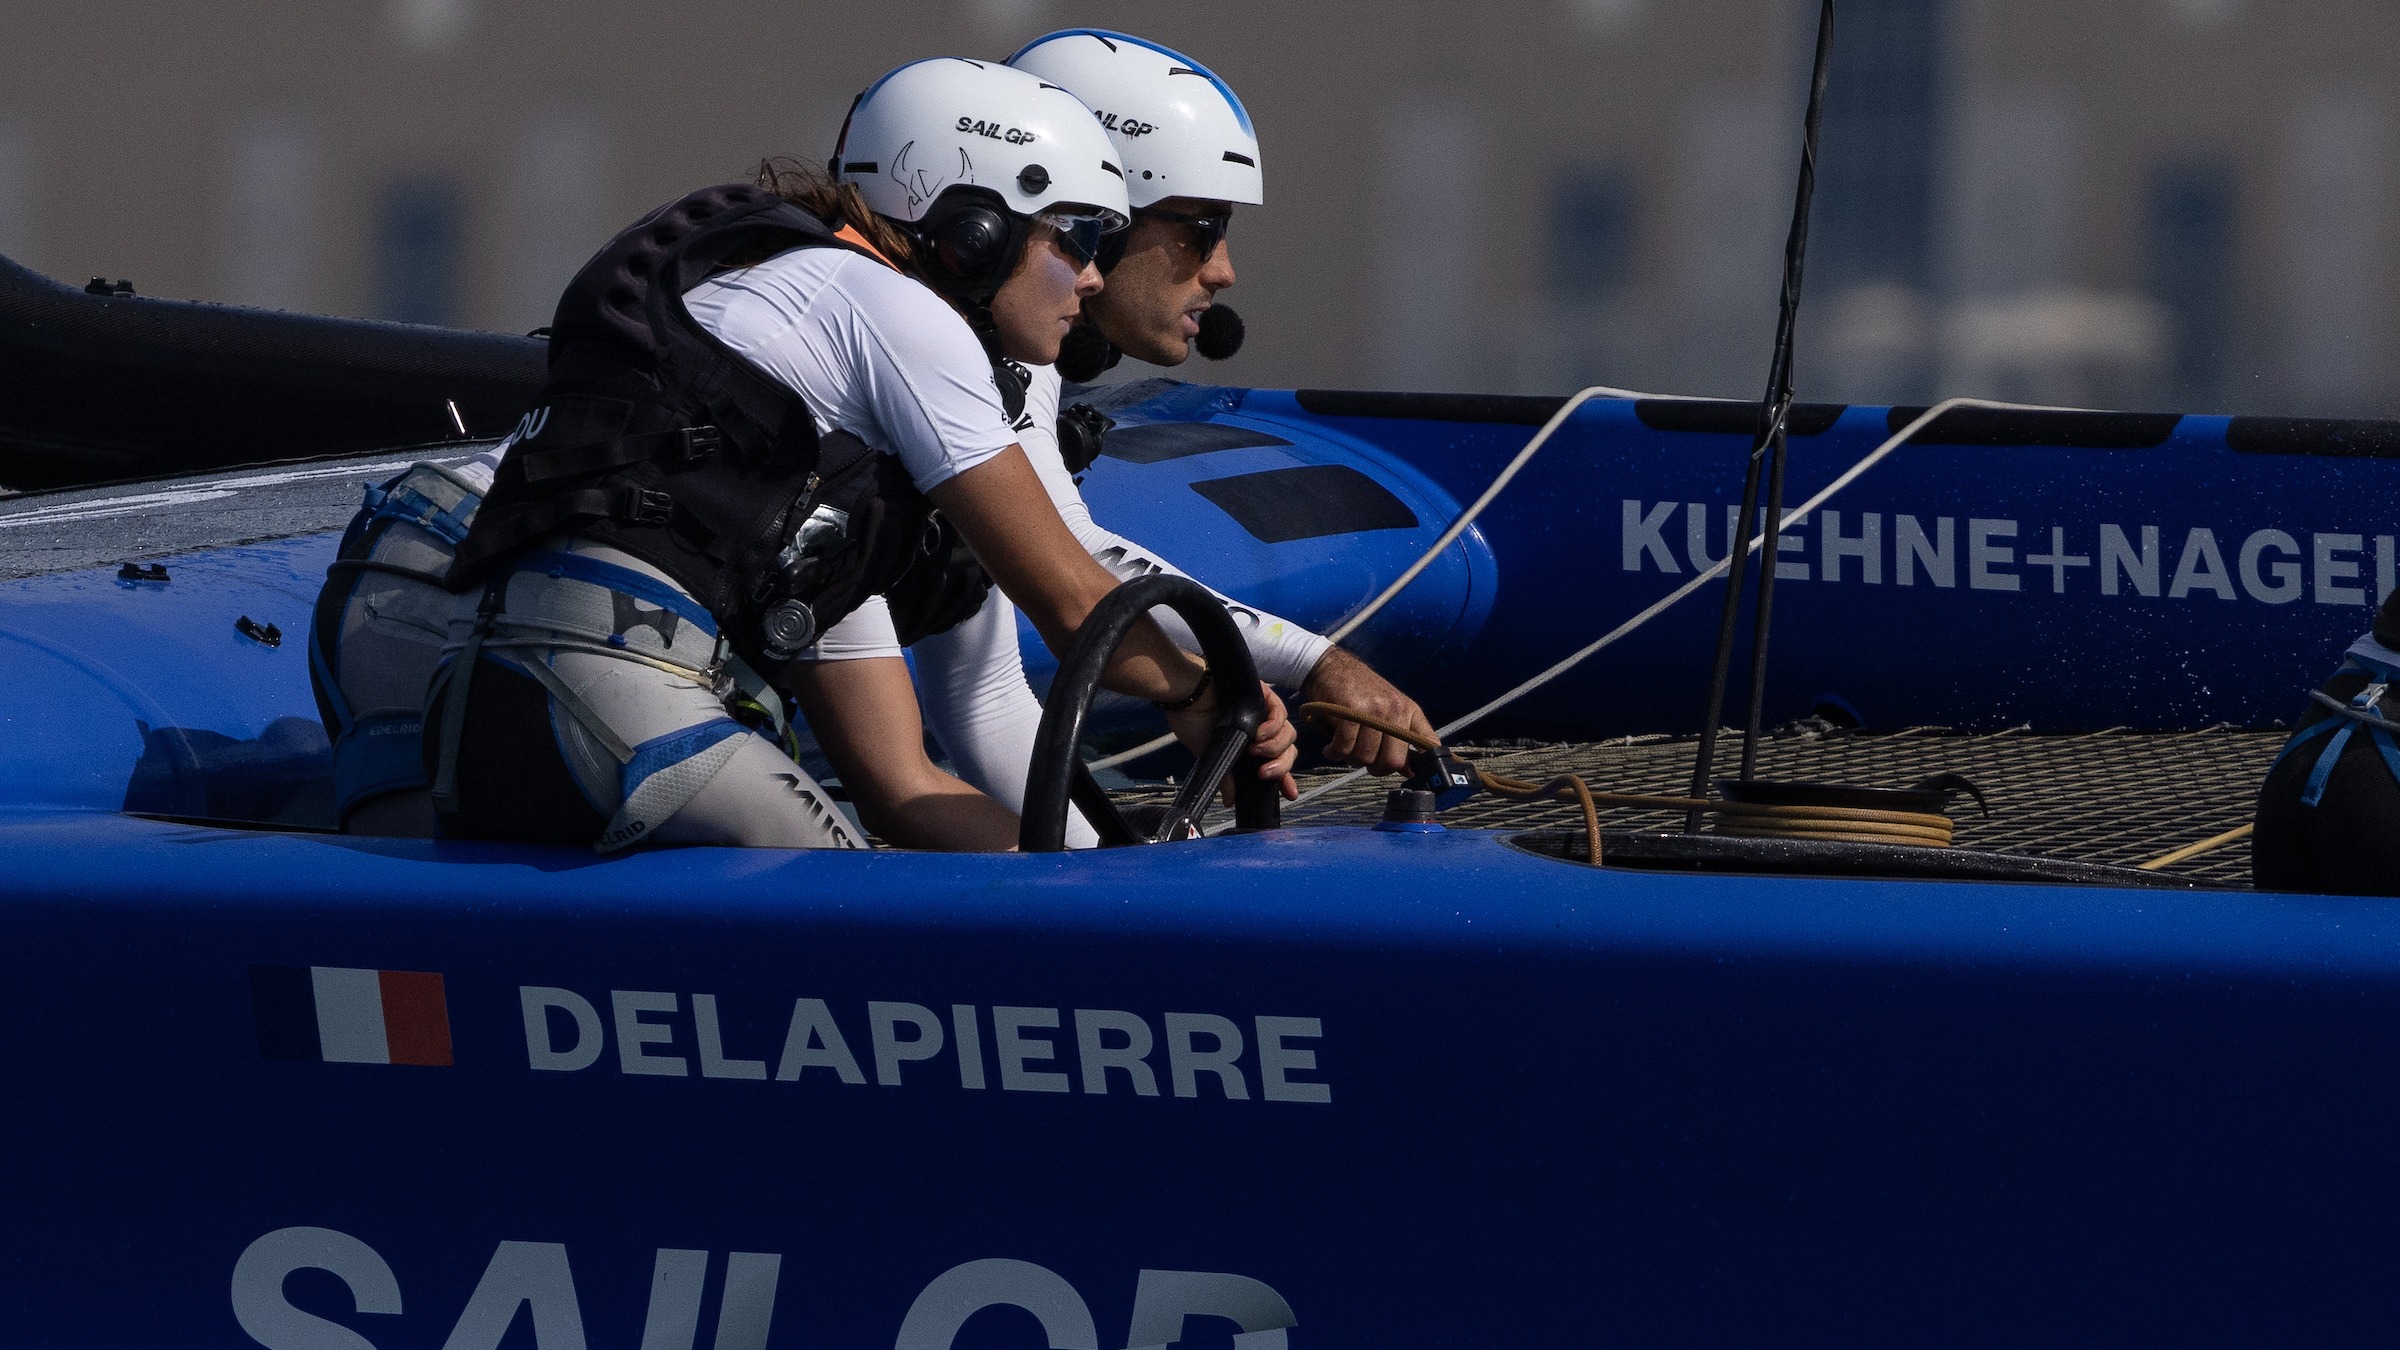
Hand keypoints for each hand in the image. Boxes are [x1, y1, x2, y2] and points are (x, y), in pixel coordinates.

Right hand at [1163, 677, 1299, 803]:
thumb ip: (1226, 776)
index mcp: (1250, 747)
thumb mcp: (1210, 755)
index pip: (1275, 764)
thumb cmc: (1193, 722)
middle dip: (1281, 766)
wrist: (1186, 697)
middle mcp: (1261, 731)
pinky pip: (1280, 713)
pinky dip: (1274, 726)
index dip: (1285, 779)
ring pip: (1288, 734)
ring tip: (1256, 750)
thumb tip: (1229, 800)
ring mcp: (1264, 713)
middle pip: (1288, 751)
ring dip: (1275, 746)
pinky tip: (1260, 734)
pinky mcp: (1264, 695)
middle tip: (1263, 773)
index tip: (1290, 795)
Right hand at [1299, 646, 1432, 775]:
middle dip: (1375, 768)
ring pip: (1365, 758)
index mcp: (1409, 712)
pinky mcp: (1349, 713)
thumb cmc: (1361, 691)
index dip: (1426, 766)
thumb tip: (1409, 771)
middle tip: (1363, 758)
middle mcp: (1395, 711)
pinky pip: (1344, 748)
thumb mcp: (1389, 709)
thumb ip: (1400, 740)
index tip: (1414, 776)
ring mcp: (1373, 711)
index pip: (1429, 744)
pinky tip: (1332, 747)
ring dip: (1351, 758)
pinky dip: (1334, 752)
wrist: (1333, 667)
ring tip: (1346, 746)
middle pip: (1392, 762)